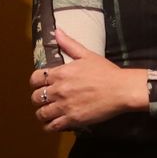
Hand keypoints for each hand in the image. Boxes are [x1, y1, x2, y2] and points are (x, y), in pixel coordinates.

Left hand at [29, 29, 148, 131]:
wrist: (121, 89)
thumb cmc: (106, 71)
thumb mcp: (87, 54)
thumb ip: (69, 44)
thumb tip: (56, 31)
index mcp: (61, 73)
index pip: (35, 79)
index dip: (36, 83)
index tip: (41, 85)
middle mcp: (59, 90)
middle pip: (36, 97)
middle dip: (38, 99)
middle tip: (45, 100)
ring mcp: (65, 106)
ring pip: (41, 113)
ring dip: (42, 114)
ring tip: (47, 114)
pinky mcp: (72, 119)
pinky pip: (53, 126)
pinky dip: (50, 126)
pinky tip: (53, 124)